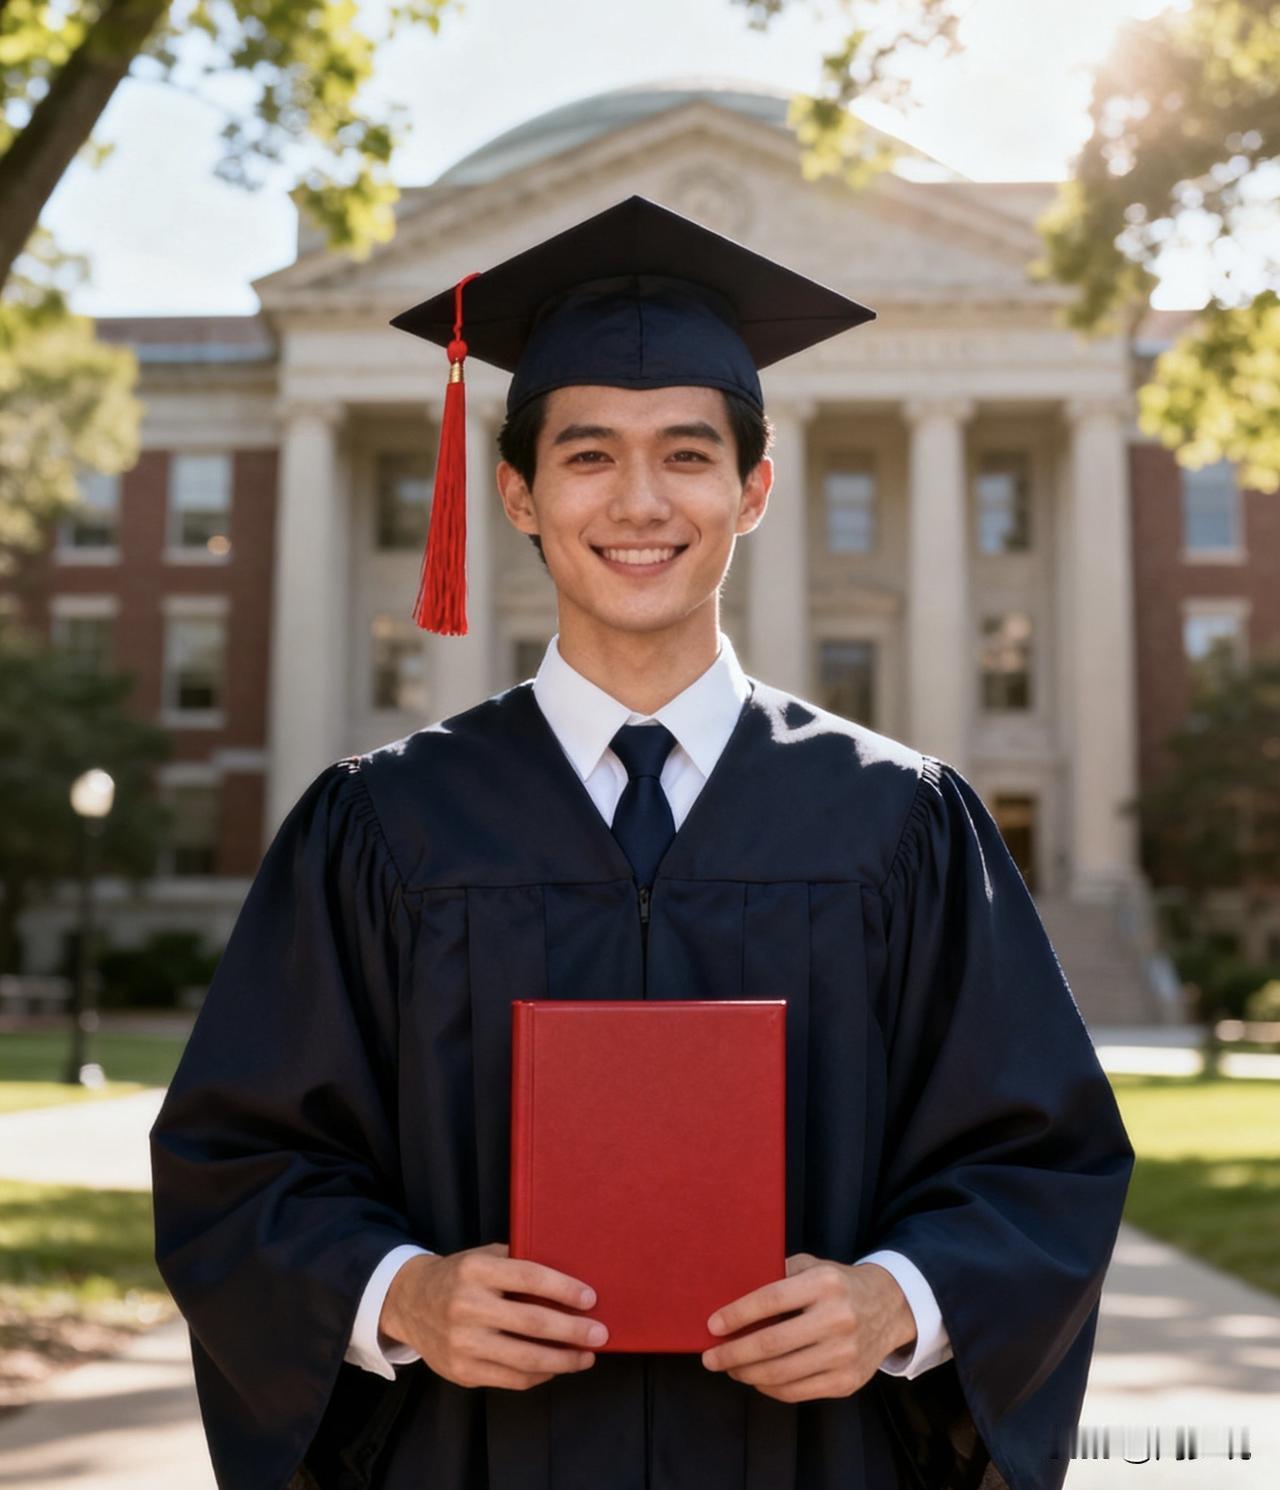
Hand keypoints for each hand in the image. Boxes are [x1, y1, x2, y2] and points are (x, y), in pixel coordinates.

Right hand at [379, 1241, 607, 1390]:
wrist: (409, 1302)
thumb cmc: (459, 1276)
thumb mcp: (483, 1257)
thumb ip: (517, 1263)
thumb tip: (569, 1277)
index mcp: (476, 1271)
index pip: (528, 1278)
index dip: (563, 1289)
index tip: (590, 1298)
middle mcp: (466, 1306)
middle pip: (531, 1323)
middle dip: (572, 1331)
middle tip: (600, 1334)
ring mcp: (462, 1343)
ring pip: (524, 1359)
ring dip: (563, 1360)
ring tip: (586, 1356)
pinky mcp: (461, 1372)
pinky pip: (510, 1379)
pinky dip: (539, 1375)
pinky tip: (555, 1367)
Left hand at [700, 1254, 916, 1402]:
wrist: (889, 1308)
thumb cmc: (837, 1285)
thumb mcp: (812, 1267)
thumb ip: (778, 1276)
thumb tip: (731, 1294)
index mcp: (825, 1284)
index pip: (770, 1300)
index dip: (737, 1314)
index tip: (712, 1326)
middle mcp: (838, 1319)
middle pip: (772, 1343)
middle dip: (733, 1353)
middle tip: (710, 1357)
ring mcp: (845, 1354)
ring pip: (781, 1373)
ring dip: (747, 1373)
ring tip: (730, 1368)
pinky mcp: (848, 1382)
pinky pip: (797, 1392)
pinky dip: (769, 1388)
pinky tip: (756, 1378)